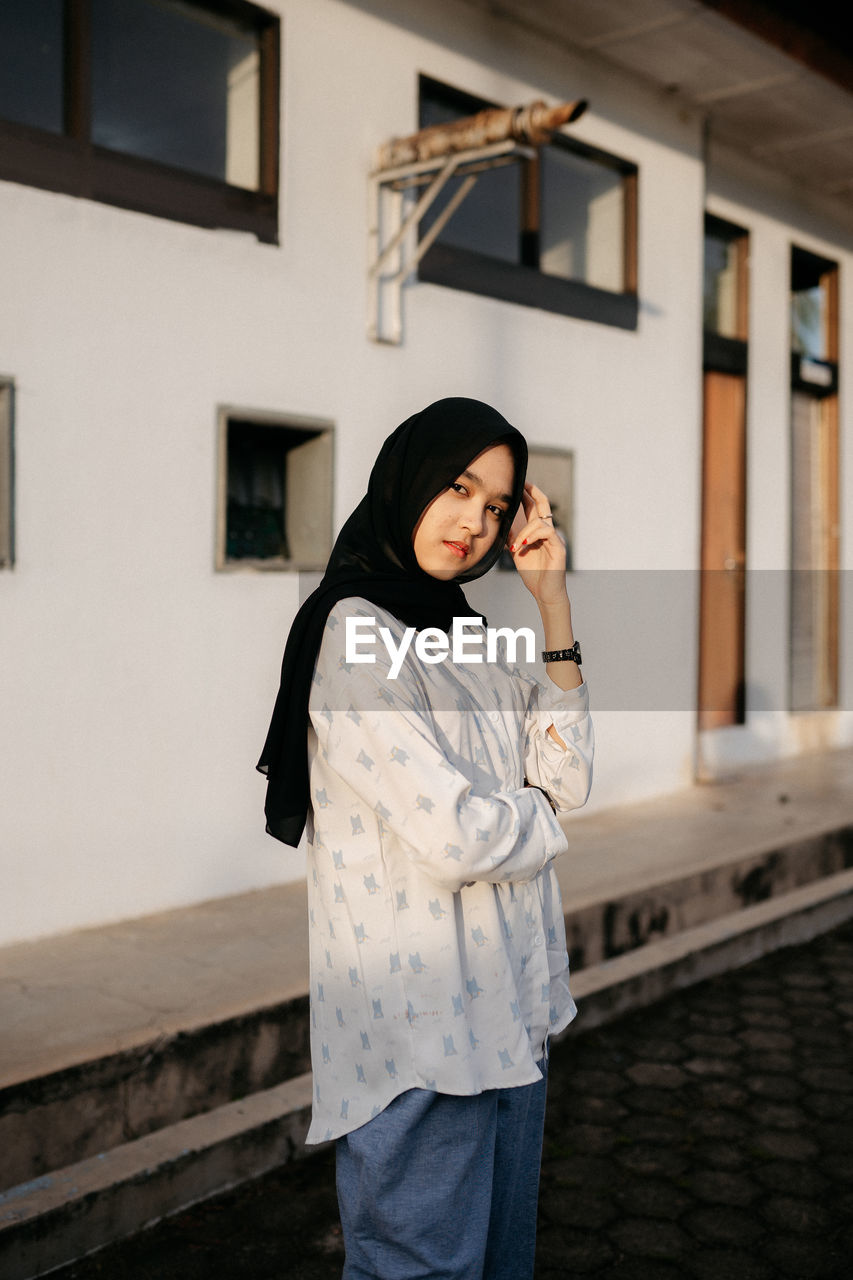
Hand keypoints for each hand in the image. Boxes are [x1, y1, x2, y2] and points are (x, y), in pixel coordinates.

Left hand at [507, 482, 567, 605]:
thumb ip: (512, 537)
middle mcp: (548, 532)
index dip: (527, 494)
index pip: (534, 507)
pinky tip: (523, 545)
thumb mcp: (517, 552)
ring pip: (541, 521)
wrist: (544, 592)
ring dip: (524, 531)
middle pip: (544, 504)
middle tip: (523, 483)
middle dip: (533, 492)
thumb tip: (501, 523)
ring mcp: (555, 539)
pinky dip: (532, 537)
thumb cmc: (533, 574)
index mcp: (538, 532)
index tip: (517, 485)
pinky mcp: (559, 548)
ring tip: (515, 546)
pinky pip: (546, 532)